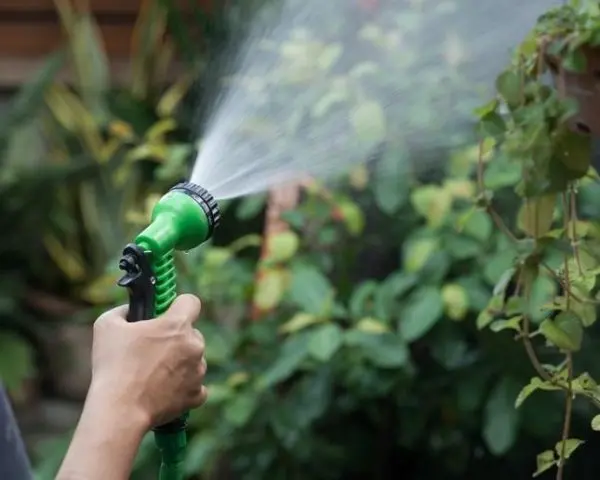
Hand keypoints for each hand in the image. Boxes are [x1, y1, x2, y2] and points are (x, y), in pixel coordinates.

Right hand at [89, 294, 207, 427]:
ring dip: (180, 363)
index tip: (165, 314)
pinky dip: (183, 388)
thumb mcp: (106, 325)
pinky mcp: (196, 395)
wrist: (120, 410)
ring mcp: (198, 372)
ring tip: (153, 374)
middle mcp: (195, 346)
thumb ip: (123, 311)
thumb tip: (130, 311)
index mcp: (177, 325)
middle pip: (192, 333)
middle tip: (151, 349)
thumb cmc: (113, 366)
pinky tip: (164, 390)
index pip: (191, 302)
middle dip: (175, 338)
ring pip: (194, 360)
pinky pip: (195, 386)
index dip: (178, 305)